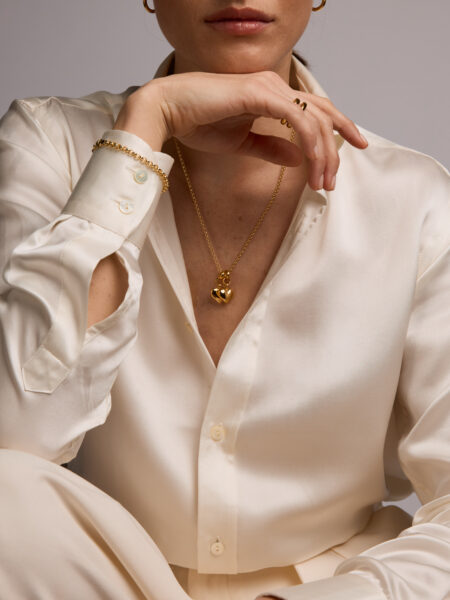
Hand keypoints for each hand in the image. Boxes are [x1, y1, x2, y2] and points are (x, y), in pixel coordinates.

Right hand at [114, 70, 367, 191]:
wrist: (167, 110)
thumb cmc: (197, 123)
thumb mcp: (242, 142)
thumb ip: (271, 147)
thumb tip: (297, 158)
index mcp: (272, 94)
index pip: (315, 111)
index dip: (338, 129)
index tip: (352, 150)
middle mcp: (276, 86)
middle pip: (323, 114)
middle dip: (335, 149)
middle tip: (333, 181)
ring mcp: (269, 87)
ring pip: (315, 119)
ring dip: (323, 153)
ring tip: (322, 182)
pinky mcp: (260, 93)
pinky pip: (298, 119)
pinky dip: (310, 143)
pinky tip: (311, 165)